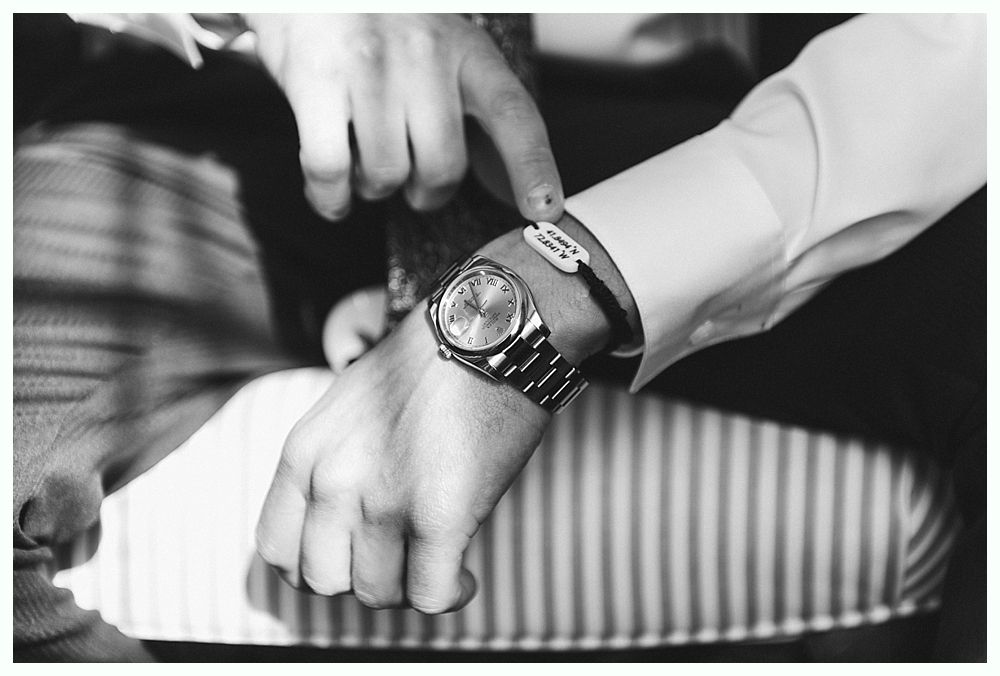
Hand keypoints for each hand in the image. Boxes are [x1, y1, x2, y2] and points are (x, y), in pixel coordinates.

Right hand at [245, 14, 563, 221]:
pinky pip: (330, 169)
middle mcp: (424, 53)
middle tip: (412, 183)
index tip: (545, 207)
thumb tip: (509, 189)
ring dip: (374, 188)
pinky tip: (333, 195)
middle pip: (444, 165)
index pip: (513, 113)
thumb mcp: (441, 55)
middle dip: (427, 193)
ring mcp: (370, 64)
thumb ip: (475, 115)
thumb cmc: (377, 30)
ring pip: (386, 174)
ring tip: (363, 161)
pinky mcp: (317, 78)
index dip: (532, 165)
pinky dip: (331, 197)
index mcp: (466, 50)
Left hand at [255, 309, 548, 611]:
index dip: (314, 566)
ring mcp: (384, 501)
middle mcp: (333, 480)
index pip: (277, 550)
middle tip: (399, 560)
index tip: (349, 559)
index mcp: (304, 452)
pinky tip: (464, 576)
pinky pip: (429, 596)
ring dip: (409, 585)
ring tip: (437, 561)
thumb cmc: (430, 366)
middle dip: (363, 579)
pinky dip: (449, 594)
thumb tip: (344, 531)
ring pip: (379, 594)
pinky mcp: (440, 516)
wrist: (491, 331)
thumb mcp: (348, 406)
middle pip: (325, 582)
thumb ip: (332, 465)